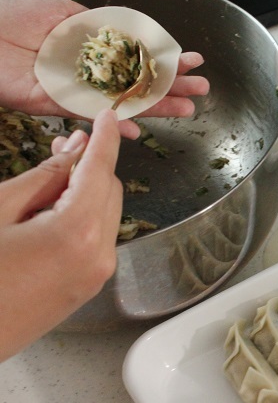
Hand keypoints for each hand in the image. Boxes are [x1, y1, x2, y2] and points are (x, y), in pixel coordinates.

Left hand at [0, 0, 209, 138]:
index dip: (166, 60)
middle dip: (171, 87)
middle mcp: (91, 71)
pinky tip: (137, 131)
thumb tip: (133, 40)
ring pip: (124, 103)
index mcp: (95, 47)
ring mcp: (78, 89)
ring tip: (186, 110)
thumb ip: (100, 28)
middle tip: (200, 91)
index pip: (139, 57)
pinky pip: (93, 116)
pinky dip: (114, 124)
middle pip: (138, 83)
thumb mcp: (67, 12)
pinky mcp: (59, 104)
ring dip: (156, 108)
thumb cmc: (17, 14)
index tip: (191, 62)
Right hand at [0, 109, 121, 360]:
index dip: (105, 138)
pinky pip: (97, 238)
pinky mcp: (88, 287)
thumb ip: (42, 179)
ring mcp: (97, 275)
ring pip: (105, 214)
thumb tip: (75, 152)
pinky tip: (51, 212)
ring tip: (47, 183)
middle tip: (59, 149)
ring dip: (85, 191)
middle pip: (109, 190)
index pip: (101, 169)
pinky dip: (82, 217)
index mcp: (78, 232)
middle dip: (90, 166)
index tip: (107, 115)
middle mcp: (99, 255)